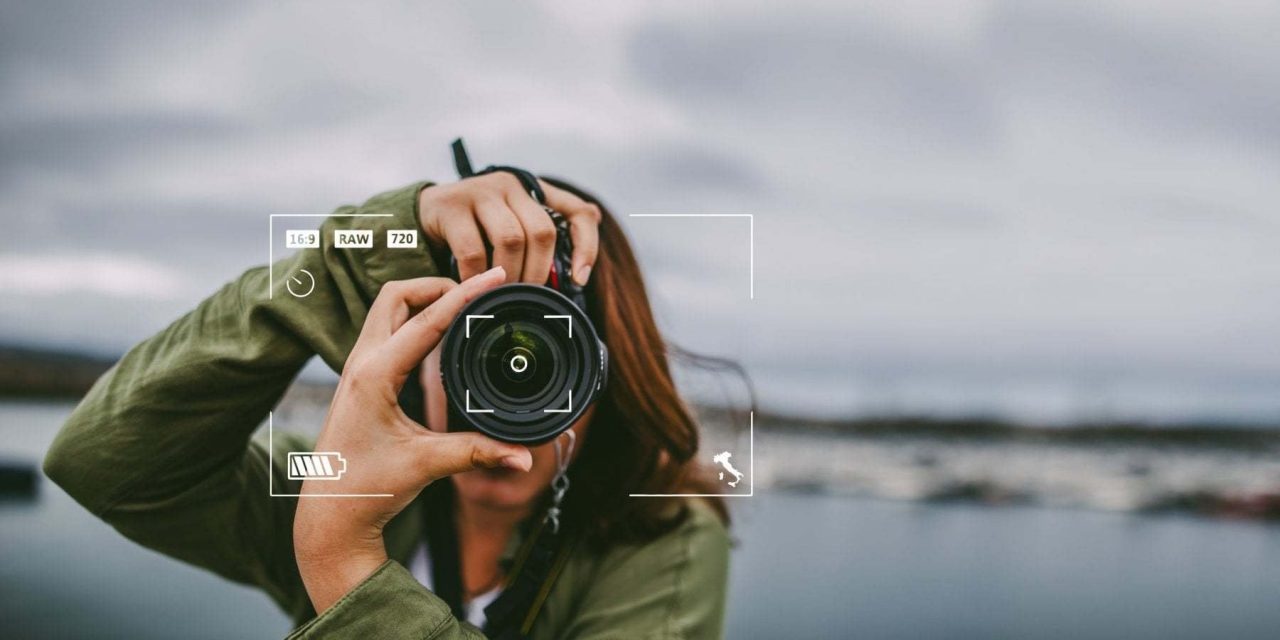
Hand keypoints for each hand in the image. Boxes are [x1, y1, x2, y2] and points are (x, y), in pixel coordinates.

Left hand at [293, 267, 532, 612]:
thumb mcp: (427, 464)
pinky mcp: (360, 378)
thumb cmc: (367, 488)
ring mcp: (356, 368)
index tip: (495, 277)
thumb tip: (525, 456)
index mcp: (375, 375)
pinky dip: (415, 319)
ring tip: (463, 304)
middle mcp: (361, 363)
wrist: (330, 513)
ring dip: (424, 298)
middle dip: (438, 284)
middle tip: (477, 290)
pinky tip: (441, 332)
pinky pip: (387, 329)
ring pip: (388, 308)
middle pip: (398, 295)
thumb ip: (478, 453)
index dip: (466, 294)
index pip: (428, 319)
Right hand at [418, 173, 601, 284]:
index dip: (587, 246)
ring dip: (509, 275)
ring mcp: (480, 191)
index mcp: (534, 191)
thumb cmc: (477, 228)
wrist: (423, 215)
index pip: (577, 212)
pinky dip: (477, 277)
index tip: (579, 280)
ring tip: (501, 295)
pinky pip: (473, 250)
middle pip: (542, 231)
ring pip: (511, 239)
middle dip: (538, 272)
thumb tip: (591, 235)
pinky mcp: (451, 205)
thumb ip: (545, 233)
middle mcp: (511, 185)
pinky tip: (475, 289)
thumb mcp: (513, 226)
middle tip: (526, 296)